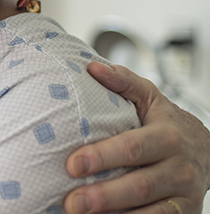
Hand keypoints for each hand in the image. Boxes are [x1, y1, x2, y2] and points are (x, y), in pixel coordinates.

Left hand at [63, 62, 209, 213]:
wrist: (208, 150)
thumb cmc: (166, 122)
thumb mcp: (149, 96)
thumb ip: (123, 81)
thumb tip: (92, 68)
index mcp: (168, 137)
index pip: (132, 148)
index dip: (102, 157)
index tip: (71, 164)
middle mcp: (180, 169)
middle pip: (139, 185)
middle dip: (103, 196)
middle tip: (71, 202)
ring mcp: (184, 196)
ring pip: (151, 213)